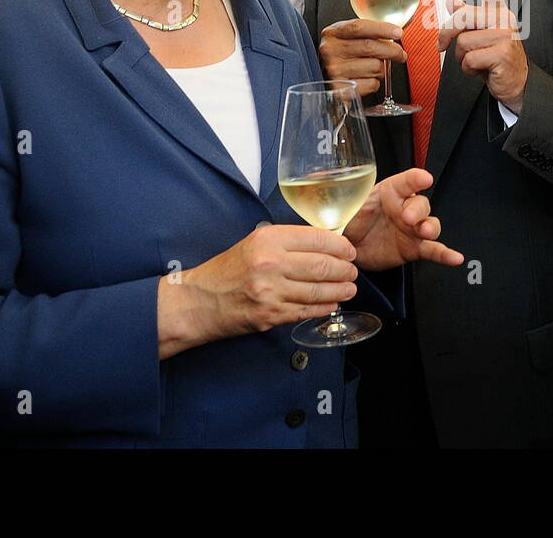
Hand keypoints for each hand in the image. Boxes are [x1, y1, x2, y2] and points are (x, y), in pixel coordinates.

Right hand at [159, 223, 358, 357]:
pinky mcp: (271, 315)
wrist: (199, 301)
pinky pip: (306, 311)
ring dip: (339, 290)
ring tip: (349, 288)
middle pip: (322, 265)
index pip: (316, 238)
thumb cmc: (226, 271)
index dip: (339, 245)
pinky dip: (324, 308)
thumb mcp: (254, 243)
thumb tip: (323, 244)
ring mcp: (271, 291)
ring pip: (318, 290)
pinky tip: (332, 304)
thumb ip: (286, 243)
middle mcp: (270, 263)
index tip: (349, 250)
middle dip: (344, 269)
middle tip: (353, 271)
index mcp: (267, 240)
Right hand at [318, 18, 406, 96]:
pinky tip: (367, 79)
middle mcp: (330, 50)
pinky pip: (371, 84)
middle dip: (392, 50)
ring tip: (376, 67)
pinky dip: (375, 83)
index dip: (382, 29)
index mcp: (333, 33)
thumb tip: (402, 26)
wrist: (323, 76)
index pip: (359, 27)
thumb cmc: (342, 54)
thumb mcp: (349, 37)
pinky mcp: (341, 90)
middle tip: (400, 54)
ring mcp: (334, 71)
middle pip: (370, 47)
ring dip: (383, 68)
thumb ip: (370, 30)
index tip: (398, 32)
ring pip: (374, 67)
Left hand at [343, 167, 464, 270]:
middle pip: (421, 204)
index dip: (416, 179)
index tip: (424, 178)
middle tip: (408, 218)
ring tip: (425, 232)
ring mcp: (412, 229)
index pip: (406, 181)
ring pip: (430, 224)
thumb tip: (335, 198)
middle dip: (418, 210)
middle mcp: (405, 208)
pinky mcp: (414, 249)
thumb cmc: (347, 221)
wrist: (348, 249)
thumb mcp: (346, 207)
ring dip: (431, 227)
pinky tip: (455, 258)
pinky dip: (445, 255)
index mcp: (389, 192)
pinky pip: (433, 250)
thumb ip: (349, 203)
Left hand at [436, 0, 528, 112]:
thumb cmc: (496, 59)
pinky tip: (481, 70)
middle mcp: (504, 19)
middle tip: (441, 46)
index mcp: (499, 12)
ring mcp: (504, 35)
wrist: (516, 84)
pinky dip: (468, 69)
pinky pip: (469, 58)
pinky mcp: (502, 53)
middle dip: (446, 33)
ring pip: (463, 41)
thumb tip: (452, 0)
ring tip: (475, 62)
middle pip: (463, 16)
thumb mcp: (480, 36)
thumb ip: (468, 18)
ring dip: (461, 58)